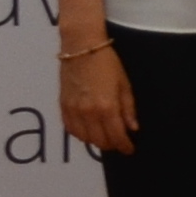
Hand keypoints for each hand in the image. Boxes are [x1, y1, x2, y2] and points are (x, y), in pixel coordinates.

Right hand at [61, 43, 136, 158]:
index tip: (129, 149)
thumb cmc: (107, 63)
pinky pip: (71, 129)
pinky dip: (81, 134)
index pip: (116, 136)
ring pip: (84, 138)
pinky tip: (88, 130)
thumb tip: (132, 129)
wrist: (81, 47)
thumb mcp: (124, 84)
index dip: (124, 146)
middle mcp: (89, 113)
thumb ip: (128, 109)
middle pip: (100, 141)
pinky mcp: (63, 106)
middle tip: (119, 141)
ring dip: (96, 141)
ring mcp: (74, 110)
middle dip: (112, 145)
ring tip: (104, 136)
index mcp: (107, 107)